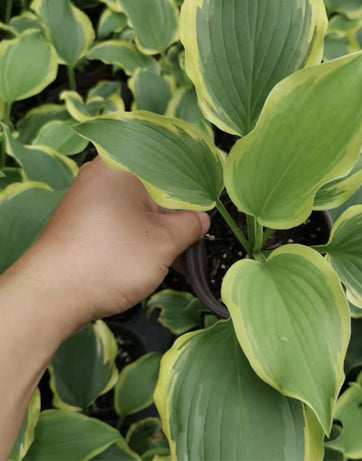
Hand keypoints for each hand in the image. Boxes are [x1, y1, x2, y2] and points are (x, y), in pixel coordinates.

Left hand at [25, 157, 209, 327]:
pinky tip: (160, 257)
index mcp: (120, 166)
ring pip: (140, 207)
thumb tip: (201, 219)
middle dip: (179, 211)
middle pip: (154, 186)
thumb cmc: (109, 260)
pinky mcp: (86, 222)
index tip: (210, 202)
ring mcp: (91, 199)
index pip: (169, 164)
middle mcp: (102, 176)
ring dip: (162, 227)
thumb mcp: (165, 242)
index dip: (194, 183)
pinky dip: (143, 235)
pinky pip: (124, 220)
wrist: (52, 297)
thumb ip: (191, 225)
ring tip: (182, 254)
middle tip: (197, 232)